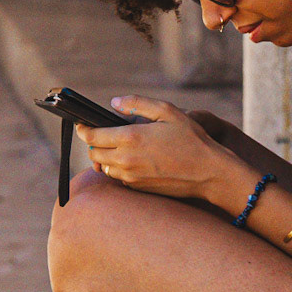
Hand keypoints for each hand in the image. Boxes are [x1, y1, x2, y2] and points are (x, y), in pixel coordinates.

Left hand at [75, 97, 232, 199]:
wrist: (208, 172)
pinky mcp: (137, 188)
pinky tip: (134, 159)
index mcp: (130, 138)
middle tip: (103, 133)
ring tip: (119, 146)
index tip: (83, 124)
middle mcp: (126, 160)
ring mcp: (130, 177)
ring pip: (104, 166)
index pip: (92, 136)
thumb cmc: (191, 138)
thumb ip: (137, 103)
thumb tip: (114, 103)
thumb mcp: (167, 111)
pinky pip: (118, 177)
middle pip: (94, 153)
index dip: (83, 129)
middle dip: (94, 142)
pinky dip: (119, 167)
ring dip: (106, 156)